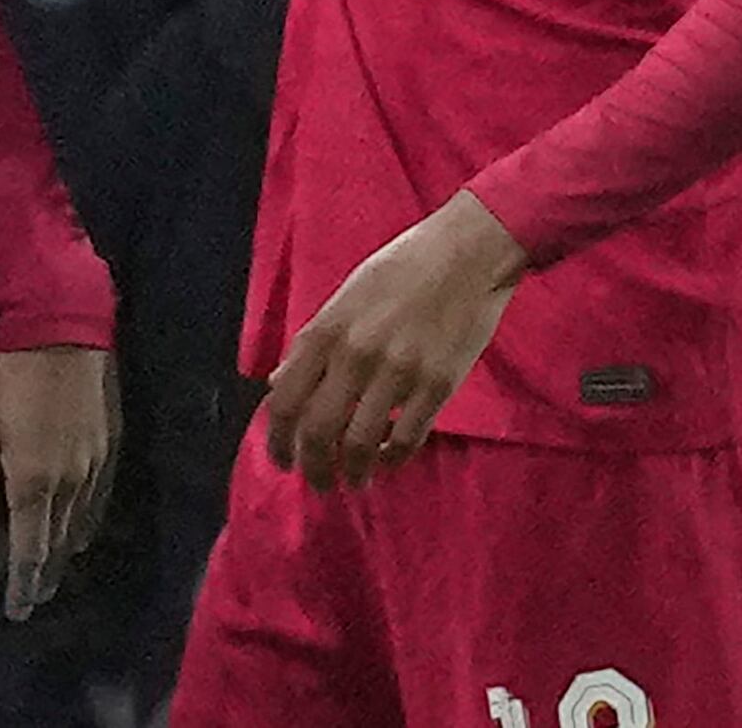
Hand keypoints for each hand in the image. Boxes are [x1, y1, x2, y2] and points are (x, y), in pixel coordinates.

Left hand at [0, 342, 117, 618]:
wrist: (65, 331)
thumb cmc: (11, 375)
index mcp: (34, 481)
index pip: (29, 547)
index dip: (23, 581)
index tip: (18, 610)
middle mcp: (71, 484)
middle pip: (59, 543)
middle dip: (46, 574)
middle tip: (35, 599)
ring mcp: (97, 469)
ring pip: (83, 525)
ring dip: (67, 552)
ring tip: (54, 572)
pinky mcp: (112, 451)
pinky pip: (101, 502)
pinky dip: (88, 523)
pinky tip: (82, 528)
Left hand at [258, 189, 520, 489]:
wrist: (463, 257)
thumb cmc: (398, 272)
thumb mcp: (342, 300)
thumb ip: (312, 345)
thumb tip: (279, 383)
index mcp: (325, 331)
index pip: (285, 399)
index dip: (278, 439)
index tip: (282, 460)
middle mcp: (354, 354)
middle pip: (318, 430)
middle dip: (312, 467)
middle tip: (316, 484)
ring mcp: (397, 372)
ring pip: (361, 443)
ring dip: (353, 472)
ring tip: (353, 482)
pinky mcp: (438, 386)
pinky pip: (408, 438)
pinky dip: (394, 459)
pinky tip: (389, 462)